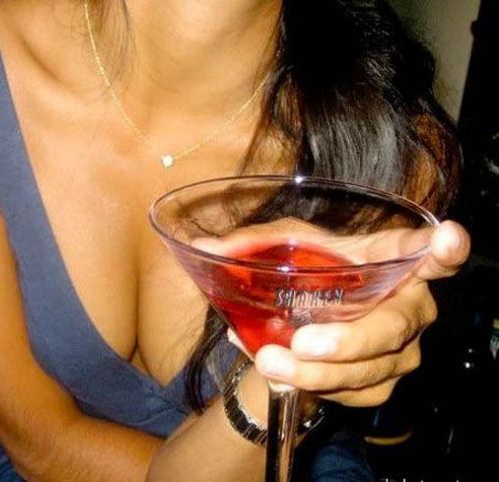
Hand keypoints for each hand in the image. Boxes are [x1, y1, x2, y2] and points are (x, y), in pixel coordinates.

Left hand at [224, 220, 469, 405]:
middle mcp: (405, 303)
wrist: (296, 329)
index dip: (444, 250)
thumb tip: (203, 246)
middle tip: (303, 343)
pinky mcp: (383, 380)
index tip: (446, 240)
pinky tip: (279, 371)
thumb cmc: (300, 278)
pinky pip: (355, 393)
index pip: (428, 252)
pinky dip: (313, 385)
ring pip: (373, 369)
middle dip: (349, 341)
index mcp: (386, 259)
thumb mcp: (277, 252)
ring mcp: (398, 347)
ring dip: (320, 372)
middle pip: (397, 325)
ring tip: (270, 361)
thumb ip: (248, 246)